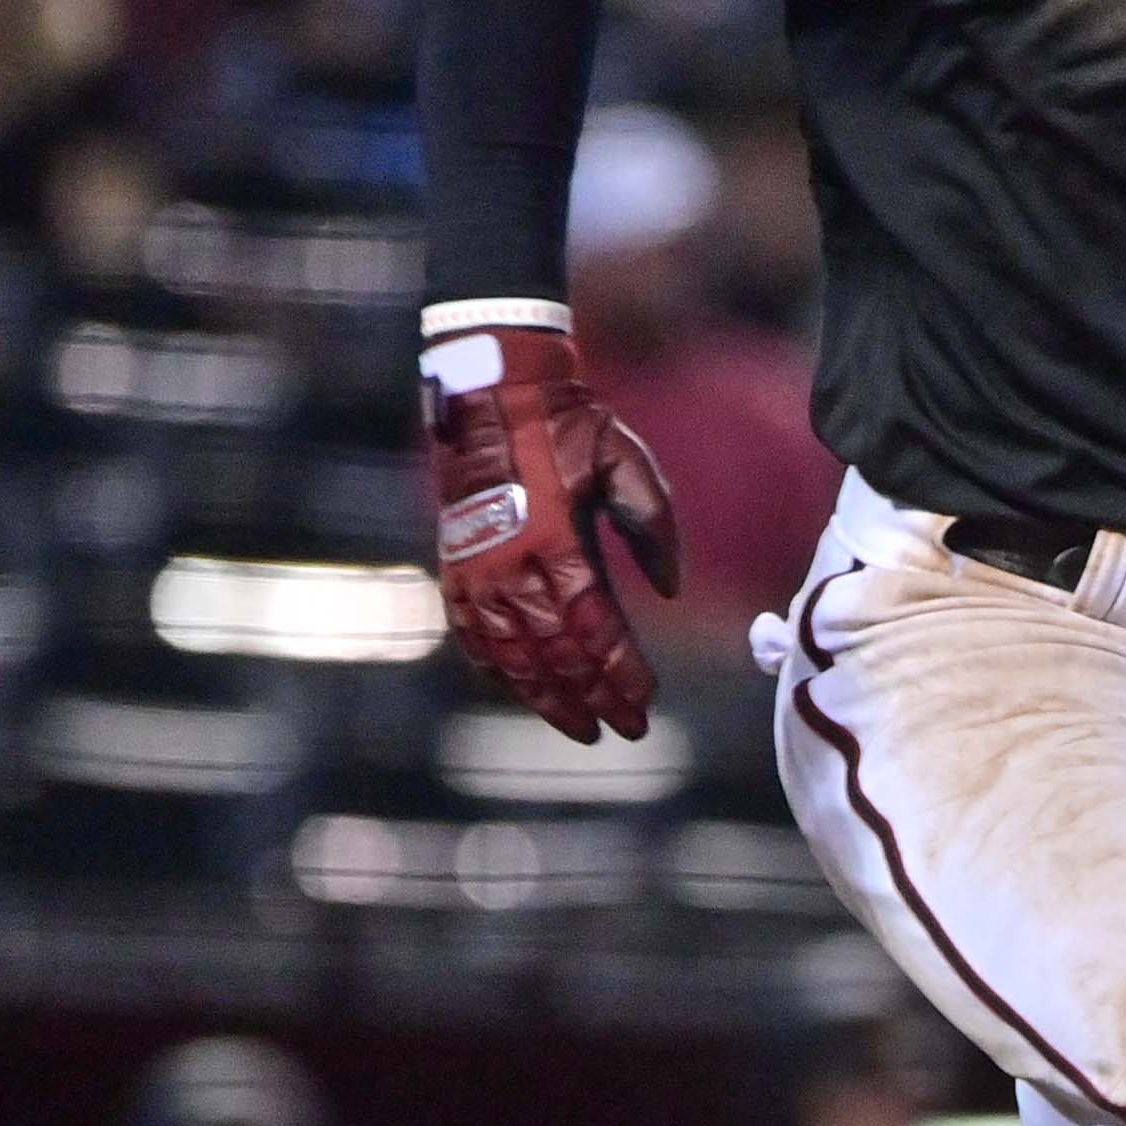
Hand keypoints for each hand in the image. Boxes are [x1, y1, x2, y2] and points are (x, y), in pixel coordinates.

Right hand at [423, 315, 682, 740]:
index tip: (645, 702)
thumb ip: (654, 528)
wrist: (490, 395)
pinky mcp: (454, 567)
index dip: (620, 672)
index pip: (595, 628)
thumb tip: (670, 591)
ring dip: (546, 697)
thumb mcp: (626, 462)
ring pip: (511, 656)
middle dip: (592, 698)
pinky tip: (518, 686)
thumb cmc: (567, 426)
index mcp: (556, 541)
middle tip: (624, 730)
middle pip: (555, 654)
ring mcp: (475, 571)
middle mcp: (510, 566)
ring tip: (578, 727)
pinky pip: (471, 634)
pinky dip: (495, 666)